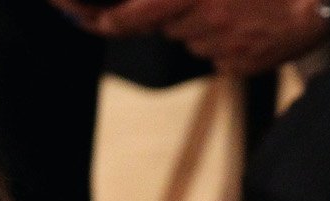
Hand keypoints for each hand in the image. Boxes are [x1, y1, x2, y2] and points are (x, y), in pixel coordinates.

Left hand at [54, 0, 329, 75]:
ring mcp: (219, 48)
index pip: (125, 18)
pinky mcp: (240, 65)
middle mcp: (197, 22)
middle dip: (167, 10)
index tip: (80, 12)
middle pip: (160, 25)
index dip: (99, 19)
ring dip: (198, 20)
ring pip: (189, 36)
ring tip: (234, 1)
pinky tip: (249, 19)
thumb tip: (129, 7)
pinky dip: (226, 37)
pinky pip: (219, 52)